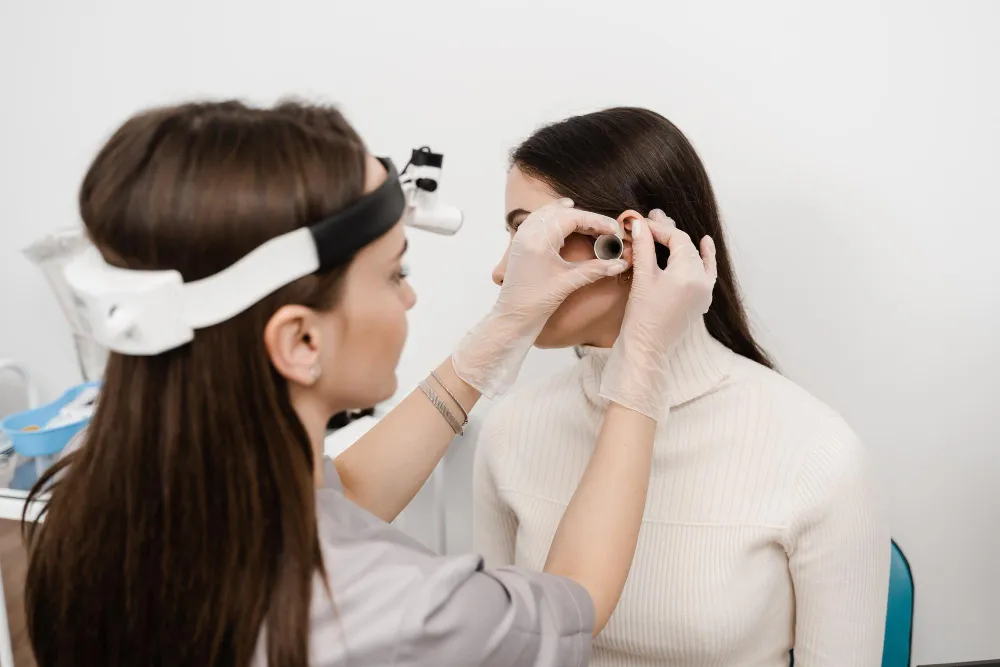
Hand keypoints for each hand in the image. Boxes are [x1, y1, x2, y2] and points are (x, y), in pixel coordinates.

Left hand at [453, 199, 627, 397]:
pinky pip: (539, 220)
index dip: (597, 221)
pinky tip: (566, 224)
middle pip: (562, 213)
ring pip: (549, 213)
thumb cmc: (537, 302)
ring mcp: (522, 236)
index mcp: (539, 239)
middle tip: (608, 228)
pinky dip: (555, 218)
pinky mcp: (520, 244)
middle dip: (587, 218)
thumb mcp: (568, 282)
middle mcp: (528, 232)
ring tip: (591, 221)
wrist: (512, 318)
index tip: (615, 228)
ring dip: (571, 215)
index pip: (573, 217)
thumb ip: (596, 269)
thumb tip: (621, 263)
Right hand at [599, 209, 716, 419]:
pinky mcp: (701, 300)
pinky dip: (705, 257)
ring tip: (666, 229)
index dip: (659, 227)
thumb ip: (643, 246)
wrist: (647, 349)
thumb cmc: (641, 317)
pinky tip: (705, 243)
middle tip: (651, 219)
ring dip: (681, 243)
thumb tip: (638, 222)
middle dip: (668, 233)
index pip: (677, 239)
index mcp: (688, 274)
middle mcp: (702, 281)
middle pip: (687, 246)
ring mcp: (705, 292)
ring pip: (695, 257)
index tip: (640, 222)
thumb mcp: (642, 278)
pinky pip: (707, 272)